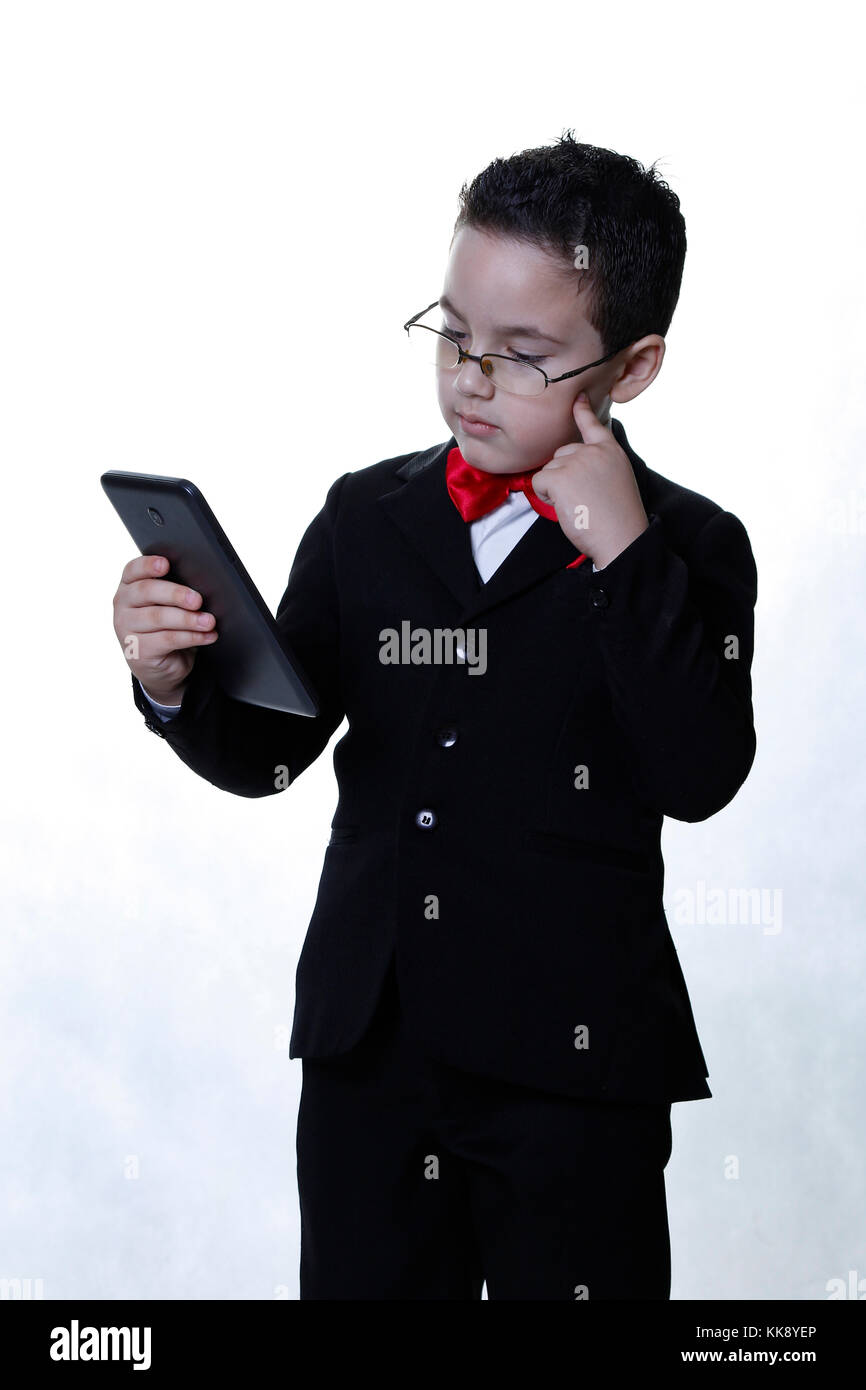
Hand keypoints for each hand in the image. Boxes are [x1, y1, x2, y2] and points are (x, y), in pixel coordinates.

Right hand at [113, 554, 218, 701]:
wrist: (162, 665)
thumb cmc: (167, 626)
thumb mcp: (168, 606)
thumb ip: (175, 592)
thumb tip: (201, 586)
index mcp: (129, 586)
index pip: (133, 570)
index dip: (148, 565)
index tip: (166, 564)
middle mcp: (123, 604)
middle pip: (147, 591)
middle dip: (175, 594)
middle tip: (198, 599)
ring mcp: (126, 628)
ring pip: (158, 617)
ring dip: (187, 619)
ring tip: (209, 621)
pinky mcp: (137, 650)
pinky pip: (167, 639)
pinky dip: (191, 637)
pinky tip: (207, 635)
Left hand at [529, 393, 648, 568]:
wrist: (622, 538)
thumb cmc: (618, 519)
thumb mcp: (616, 481)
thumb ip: (598, 466)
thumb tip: (570, 464)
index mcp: (611, 451)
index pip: (593, 425)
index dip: (583, 411)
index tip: (578, 397)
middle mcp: (594, 450)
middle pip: (561, 454)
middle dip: (564, 475)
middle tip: (584, 498)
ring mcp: (576, 461)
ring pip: (549, 469)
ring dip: (556, 489)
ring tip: (579, 504)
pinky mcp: (560, 476)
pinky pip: (539, 481)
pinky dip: (545, 496)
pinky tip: (566, 506)